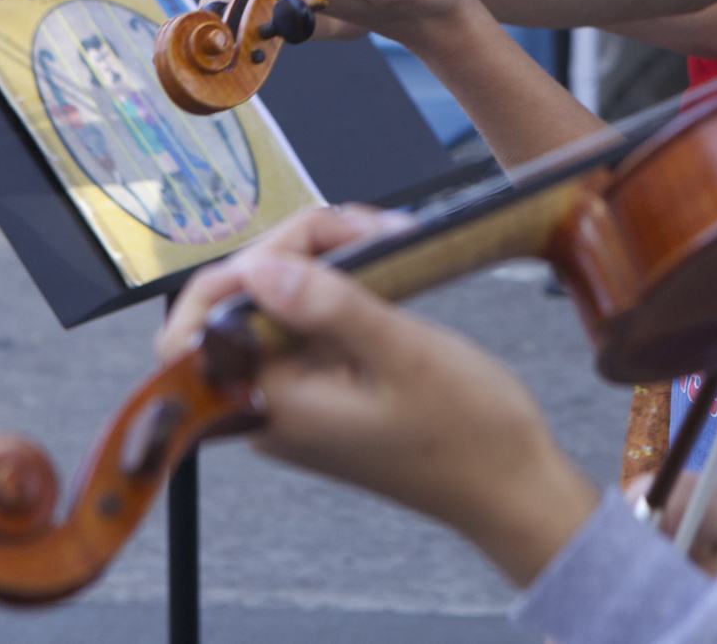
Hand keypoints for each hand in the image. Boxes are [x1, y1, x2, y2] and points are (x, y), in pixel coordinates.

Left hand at [157, 207, 600, 586]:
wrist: (511, 487)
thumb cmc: (468, 436)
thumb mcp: (403, 354)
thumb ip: (326, 307)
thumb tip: (259, 269)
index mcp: (274, 404)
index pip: (205, 324)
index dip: (241, 268)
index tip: (306, 242)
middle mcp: (272, 404)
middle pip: (241, 301)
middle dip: (296, 249)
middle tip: (364, 230)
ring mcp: (298, 396)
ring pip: (277, 303)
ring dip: (322, 260)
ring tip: (383, 240)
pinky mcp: (326, 387)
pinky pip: (309, 321)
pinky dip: (340, 285)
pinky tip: (384, 267)